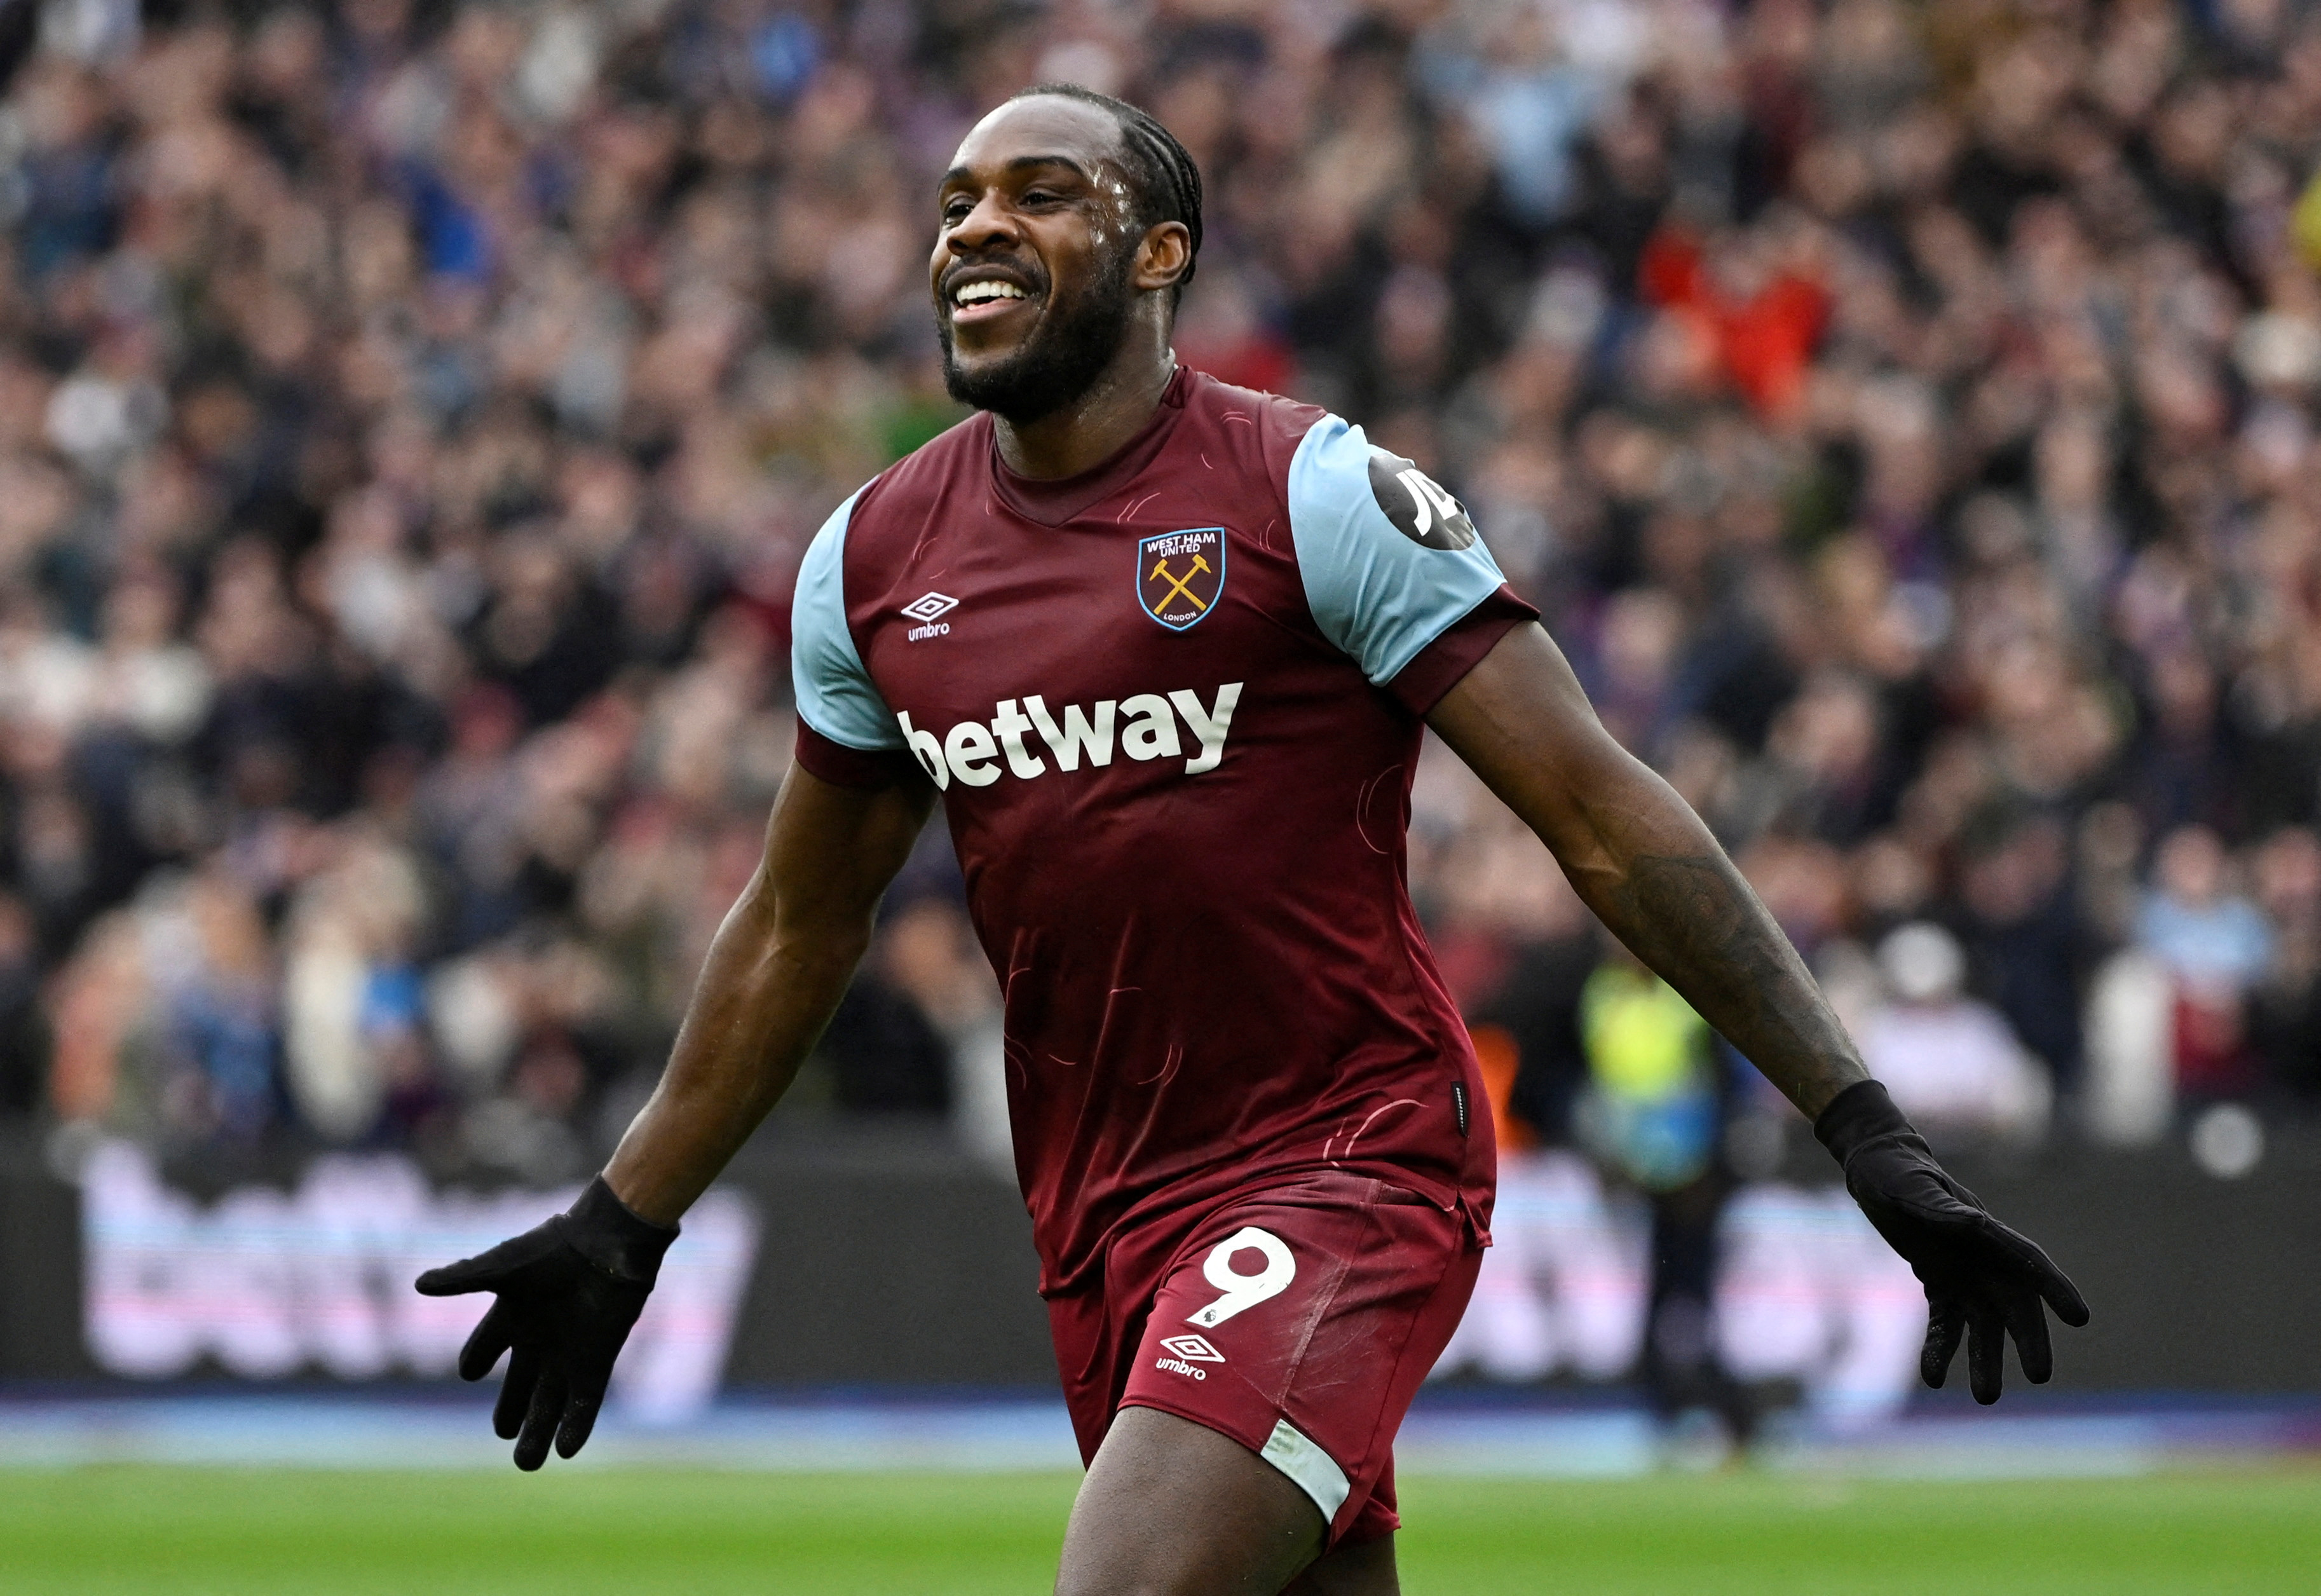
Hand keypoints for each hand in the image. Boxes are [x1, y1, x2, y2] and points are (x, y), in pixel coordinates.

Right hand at [414, 1177, 677, 1468]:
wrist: (607, 1244)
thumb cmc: (554, 1249)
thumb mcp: (501, 1267)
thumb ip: (463, 1278)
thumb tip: (419, 1284)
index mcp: (514, 1314)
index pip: (487, 1345)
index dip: (477, 1357)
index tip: (469, 1371)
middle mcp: (541, 1337)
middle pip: (521, 1384)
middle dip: (512, 1409)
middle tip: (503, 1434)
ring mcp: (571, 1352)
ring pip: (551, 1401)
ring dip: (539, 1431)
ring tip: (526, 1464)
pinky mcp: (597, 1359)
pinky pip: (585, 1401)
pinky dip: (575, 1426)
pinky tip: (566, 1451)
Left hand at [1816, 1081, 2089, 1403]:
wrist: (1874, 1169)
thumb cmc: (1896, 1172)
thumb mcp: (1912, 1188)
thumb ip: (1940, 1208)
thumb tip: (1975, 1224)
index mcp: (1985, 1231)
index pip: (2029, 1262)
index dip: (2055, 1289)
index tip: (2079, 1318)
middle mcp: (1982, 1257)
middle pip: (2014, 1304)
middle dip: (2028, 1340)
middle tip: (2039, 1376)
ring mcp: (1963, 1272)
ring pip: (1983, 1324)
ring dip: (1984, 1359)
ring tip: (1986, 1398)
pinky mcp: (1939, 1282)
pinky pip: (1945, 1323)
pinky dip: (1941, 1348)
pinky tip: (1933, 1376)